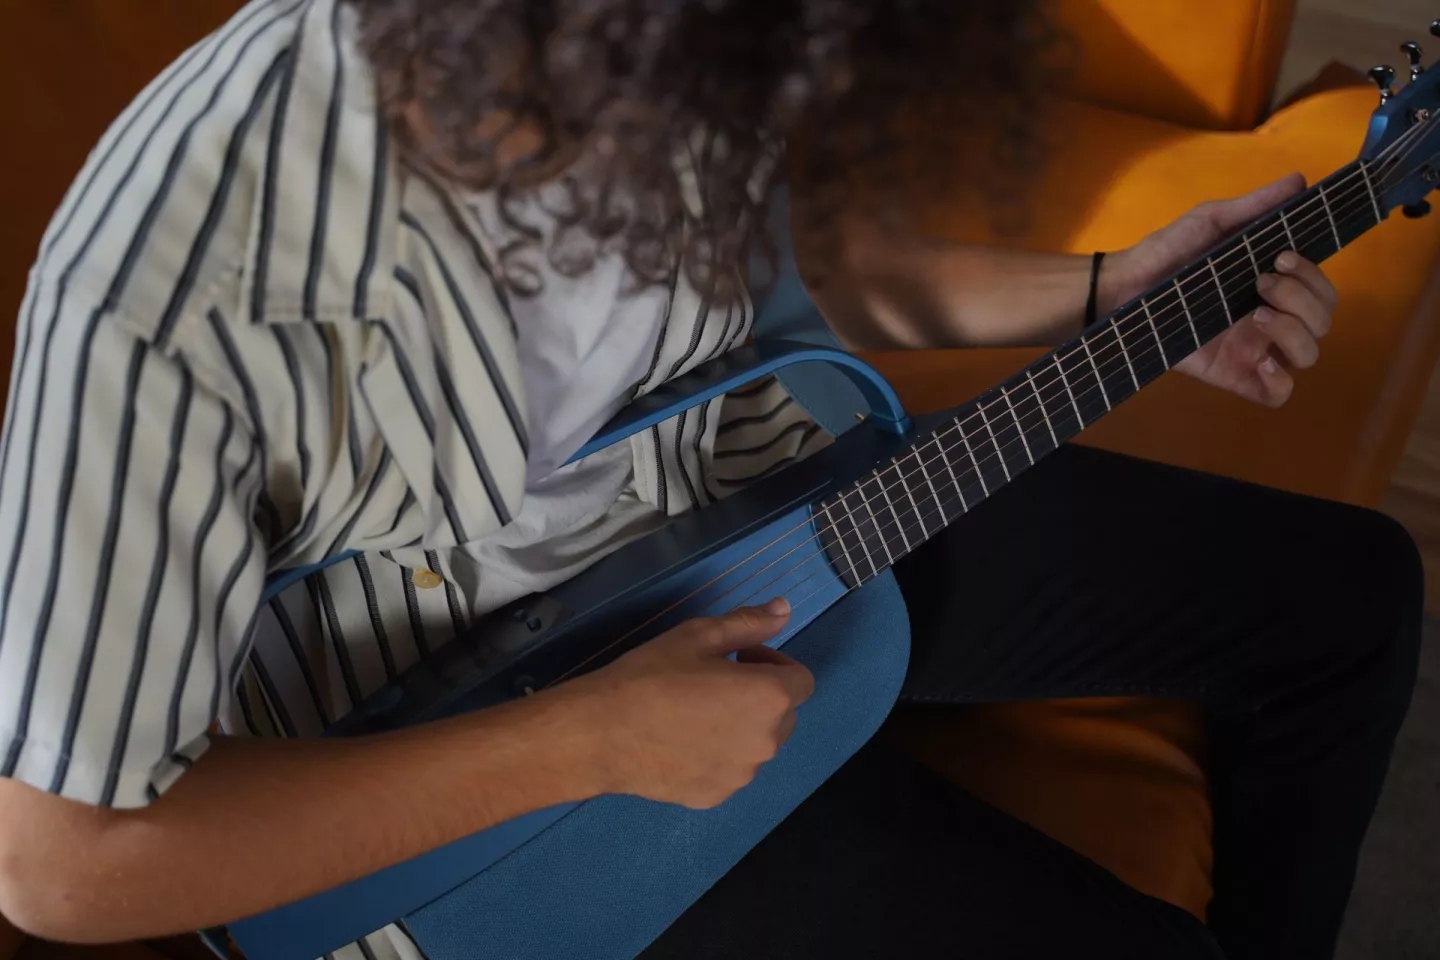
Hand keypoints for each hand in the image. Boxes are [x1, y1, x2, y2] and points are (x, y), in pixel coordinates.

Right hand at [557, 599, 813, 808]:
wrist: (602, 734)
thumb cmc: (651, 676)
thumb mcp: (699, 636)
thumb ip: (749, 623)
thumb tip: (784, 609)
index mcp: (769, 697)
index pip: (802, 680)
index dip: (774, 663)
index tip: (739, 658)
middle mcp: (766, 741)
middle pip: (784, 715)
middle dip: (761, 695)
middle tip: (715, 682)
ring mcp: (743, 775)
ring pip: (757, 745)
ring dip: (741, 727)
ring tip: (694, 714)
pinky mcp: (718, 796)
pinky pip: (731, 770)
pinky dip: (719, 755)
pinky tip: (680, 743)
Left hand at [1100, 173, 1338, 406]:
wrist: (1123, 285)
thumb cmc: (1167, 252)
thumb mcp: (1210, 221)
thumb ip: (1255, 206)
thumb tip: (1299, 180)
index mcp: (1273, 284)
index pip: (1322, 289)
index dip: (1314, 276)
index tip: (1281, 257)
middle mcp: (1270, 317)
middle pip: (1323, 321)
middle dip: (1305, 299)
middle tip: (1261, 282)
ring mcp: (1253, 348)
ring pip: (1308, 355)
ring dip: (1296, 333)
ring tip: (1257, 316)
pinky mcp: (1232, 374)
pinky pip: (1276, 394)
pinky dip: (1282, 383)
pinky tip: (1264, 363)